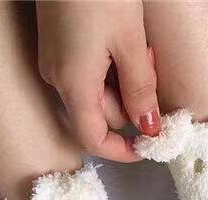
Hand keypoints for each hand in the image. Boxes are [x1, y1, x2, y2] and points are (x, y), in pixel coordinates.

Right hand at [36, 1, 159, 162]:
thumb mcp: (131, 43)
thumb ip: (140, 90)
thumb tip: (149, 128)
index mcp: (74, 84)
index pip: (93, 139)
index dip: (122, 151)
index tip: (148, 148)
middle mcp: (57, 77)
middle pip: (100, 114)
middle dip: (132, 103)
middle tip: (151, 70)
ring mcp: (55, 59)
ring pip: (97, 92)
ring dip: (124, 82)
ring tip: (140, 48)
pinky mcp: (58, 43)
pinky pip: (88, 71)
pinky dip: (112, 67)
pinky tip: (125, 40)